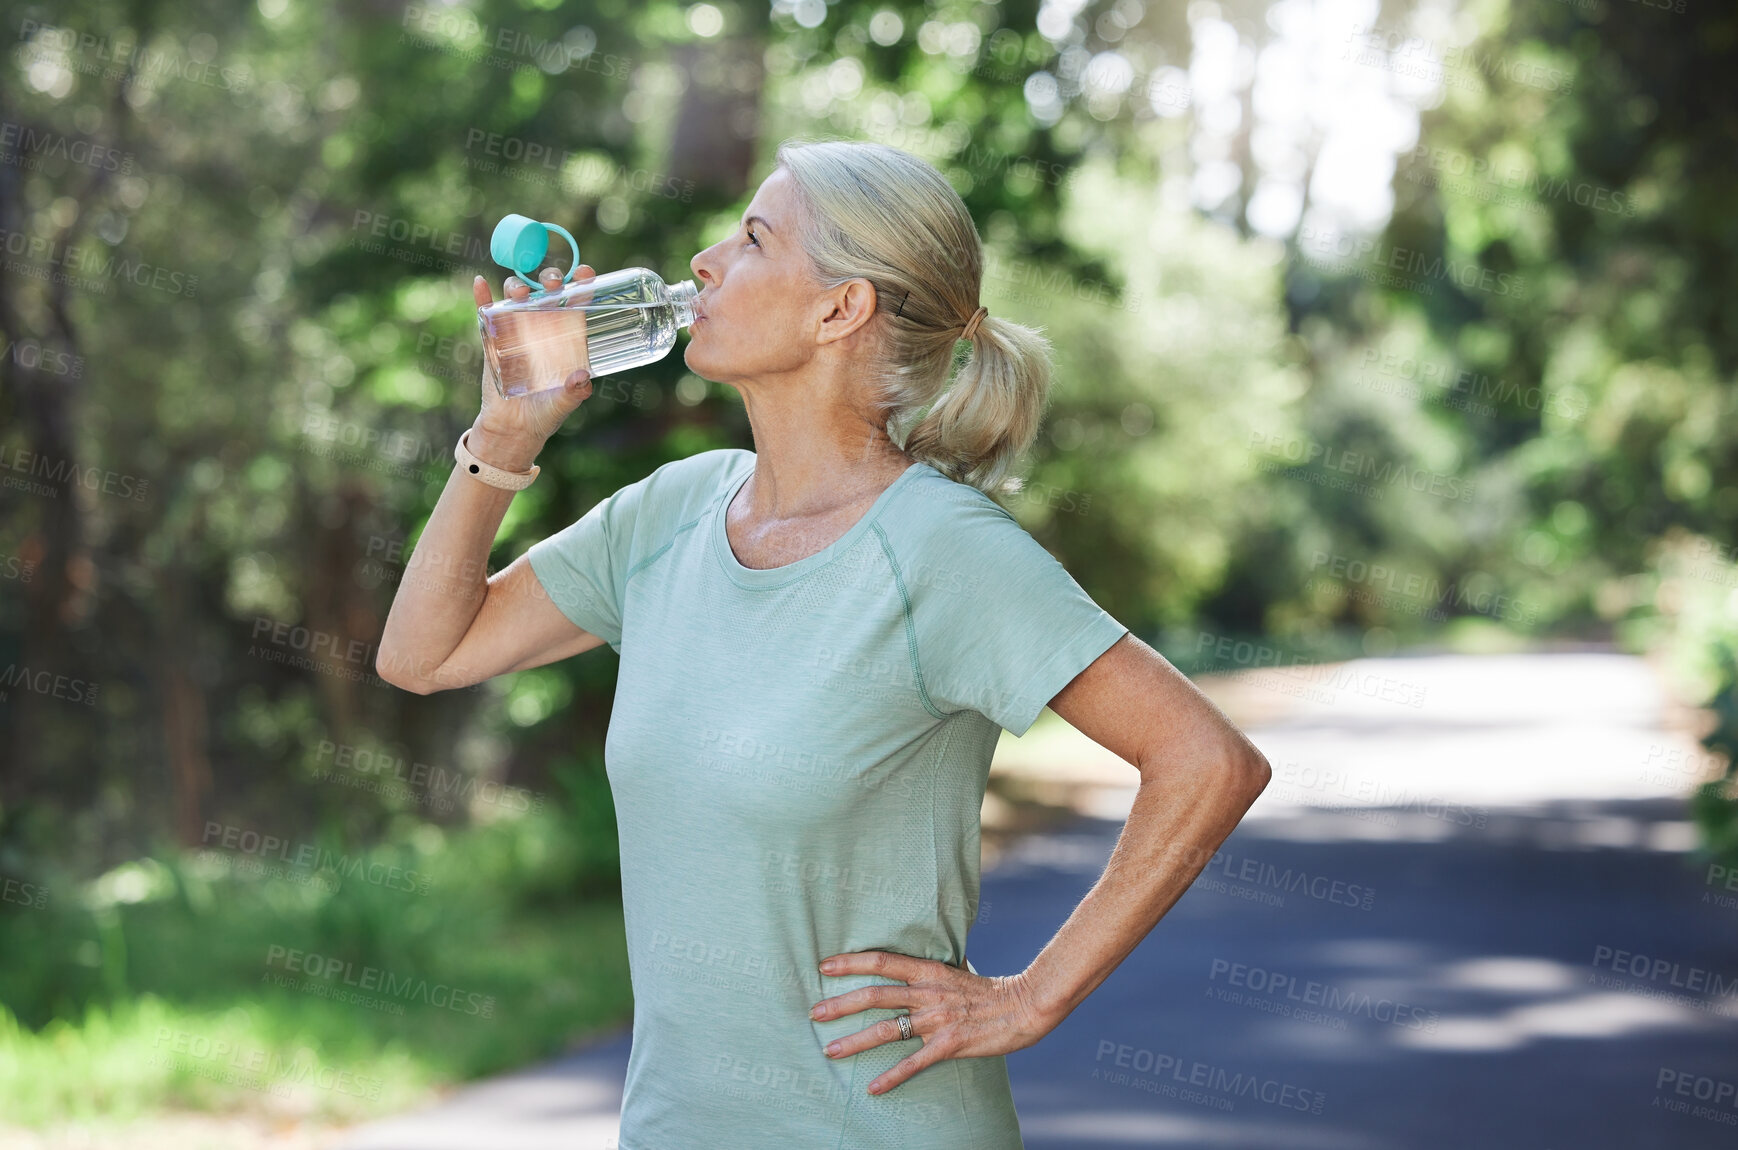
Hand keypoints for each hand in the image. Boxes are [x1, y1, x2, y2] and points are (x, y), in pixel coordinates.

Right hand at [470, 266, 594, 469]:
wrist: (512, 429)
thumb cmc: (544, 414)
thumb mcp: (563, 404)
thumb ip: (574, 393)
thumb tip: (582, 380)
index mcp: (567, 336)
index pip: (577, 301)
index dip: (582, 283)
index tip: (585, 273)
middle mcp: (544, 326)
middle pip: (547, 291)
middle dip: (551, 279)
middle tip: (552, 283)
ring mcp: (517, 329)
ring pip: (518, 296)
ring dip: (518, 286)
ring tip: (520, 293)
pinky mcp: (493, 339)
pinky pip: (486, 313)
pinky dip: (482, 297)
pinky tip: (480, 283)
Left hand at [810, 951, 1055, 1095]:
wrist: (1024, 1005)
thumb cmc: (988, 990)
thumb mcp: (954, 971)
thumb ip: (928, 971)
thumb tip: (906, 967)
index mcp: (928, 970)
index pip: (881, 962)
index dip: (850, 963)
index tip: (823, 966)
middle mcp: (928, 992)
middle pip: (875, 996)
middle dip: (841, 1005)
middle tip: (814, 1013)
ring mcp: (938, 1019)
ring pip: (887, 1029)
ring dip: (855, 1041)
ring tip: (830, 1051)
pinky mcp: (949, 1044)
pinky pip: (914, 1063)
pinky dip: (891, 1077)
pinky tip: (872, 1088)